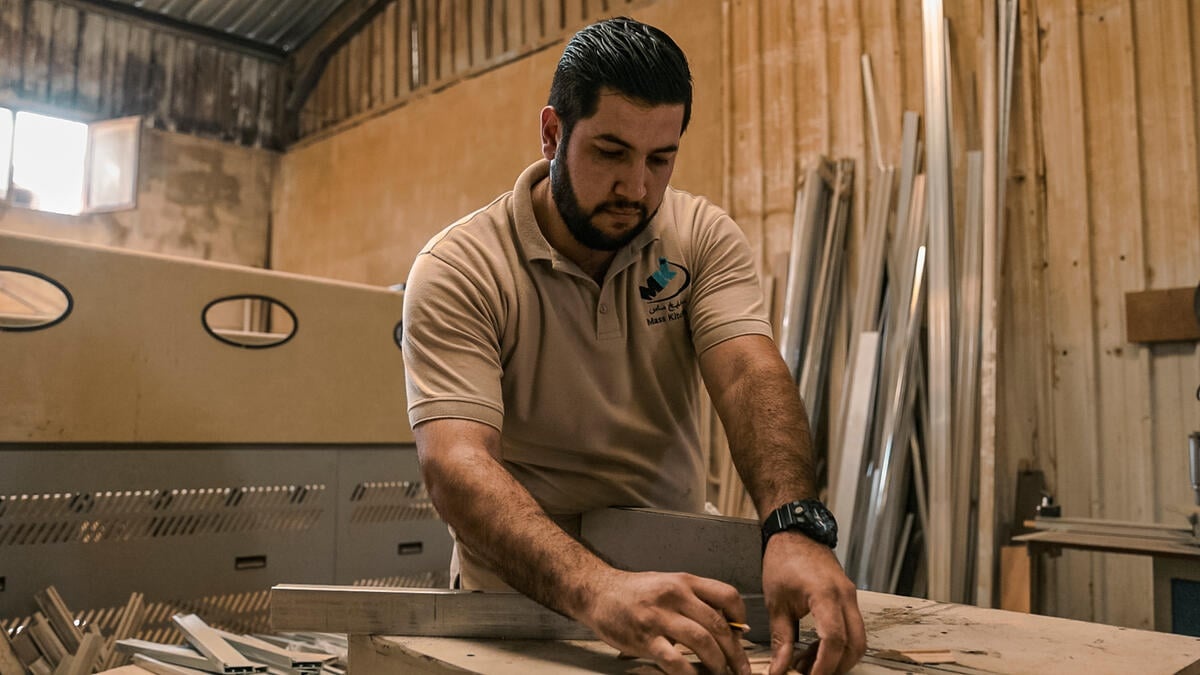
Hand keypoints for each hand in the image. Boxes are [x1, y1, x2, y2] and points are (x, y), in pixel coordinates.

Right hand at [580, 569, 751, 674]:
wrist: (598, 592)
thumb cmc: (635, 591)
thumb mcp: (668, 584)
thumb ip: (694, 599)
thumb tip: (726, 623)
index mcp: (684, 581)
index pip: (727, 595)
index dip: (741, 617)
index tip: (742, 634)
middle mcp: (675, 596)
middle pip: (718, 625)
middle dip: (735, 652)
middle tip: (741, 668)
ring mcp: (659, 617)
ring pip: (702, 642)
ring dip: (718, 664)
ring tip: (722, 674)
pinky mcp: (645, 637)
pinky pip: (675, 660)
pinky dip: (689, 673)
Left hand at [761, 532, 864, 674]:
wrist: (794, 533)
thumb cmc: (784, 559)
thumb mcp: (777, 603)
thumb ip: (781, 639)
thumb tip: (779, 669)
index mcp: (825, 595)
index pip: (834, 639)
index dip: (824, 665)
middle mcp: (845, 596)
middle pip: (855, 644)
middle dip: (836, 666)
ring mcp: (850, 596)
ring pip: (858, 639)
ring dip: (838, 658)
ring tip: (808, 664)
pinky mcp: (848, 598)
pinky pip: (852, 628)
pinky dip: (838, 644)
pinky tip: (814, 650)